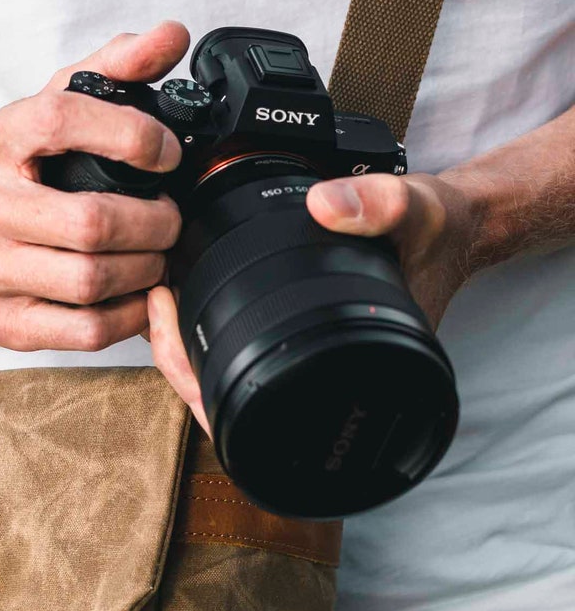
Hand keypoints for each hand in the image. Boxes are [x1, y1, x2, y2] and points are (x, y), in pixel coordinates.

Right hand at [0, 22, 188, 350]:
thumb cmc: (17, 169)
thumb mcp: (54, 106)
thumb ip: (114, 67)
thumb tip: (171, 36)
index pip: (60, 121)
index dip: (130, 135)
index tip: (166, 153)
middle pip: (89, 222)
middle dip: (153, 223)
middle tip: (171, 219)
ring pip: (90, 281)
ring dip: (145, 270)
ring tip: (156, 255)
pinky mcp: (1, 323)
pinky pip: (85, 331)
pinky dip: (129, 315)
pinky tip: (137, 294)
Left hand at [148, 171, 477, 435]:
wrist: (456, 237)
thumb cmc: (437, 240)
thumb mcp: (417, 212)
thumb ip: (381, 205)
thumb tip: (327, 204)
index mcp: (334, 372)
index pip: (241, 407)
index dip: (188, 370)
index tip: (163, 309)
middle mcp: (312, 383)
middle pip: (214, 402)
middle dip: (172, 356)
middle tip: (153, 301)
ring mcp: (300, 367)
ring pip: (218, 385)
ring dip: (183, 348)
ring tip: (161, 298)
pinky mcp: (292, 344)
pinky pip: (235, 358)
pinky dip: (206, 336)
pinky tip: (190, 299)